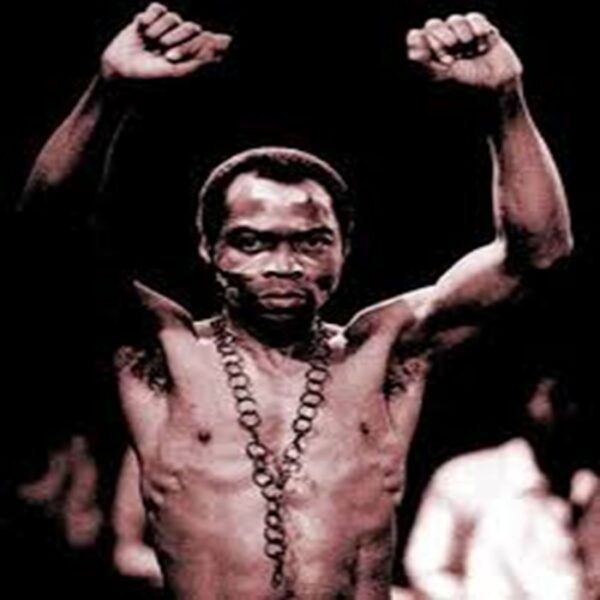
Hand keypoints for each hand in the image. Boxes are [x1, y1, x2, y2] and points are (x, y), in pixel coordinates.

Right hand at [101, 3, 231, 80]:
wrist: (121, 66)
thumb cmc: (149, 73)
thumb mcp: (173, 71)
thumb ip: (193, 64)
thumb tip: (214, 56)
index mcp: (188, 52)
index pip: (202, 41)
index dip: (199, 42)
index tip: (181, 50)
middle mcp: (179, 37)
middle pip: (190, 27)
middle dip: (177, 37)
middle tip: (162, 48)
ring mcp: (165, 27)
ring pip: (172, 17)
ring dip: (159, 30)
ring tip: (148, 40)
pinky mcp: (150, 17)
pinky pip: (157, 8)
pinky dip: (149, 17)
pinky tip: (141, 27)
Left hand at [407, 13, 521, 91]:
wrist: (497, 83)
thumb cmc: (468, 82)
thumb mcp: (442, 73)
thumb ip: (425, 57)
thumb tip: (412, 35)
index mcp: (432, 56)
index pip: (419, 37)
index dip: (427, 41)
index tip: (440, 54)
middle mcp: (445, 45)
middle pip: (433, 25)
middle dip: (442, 34)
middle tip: (453, 45)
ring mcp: (463, 36)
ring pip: (454, 20)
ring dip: (461, 31)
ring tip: (469, 47)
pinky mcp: (482, 30)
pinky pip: (474, 18)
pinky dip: (477, 27)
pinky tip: (482, 44)